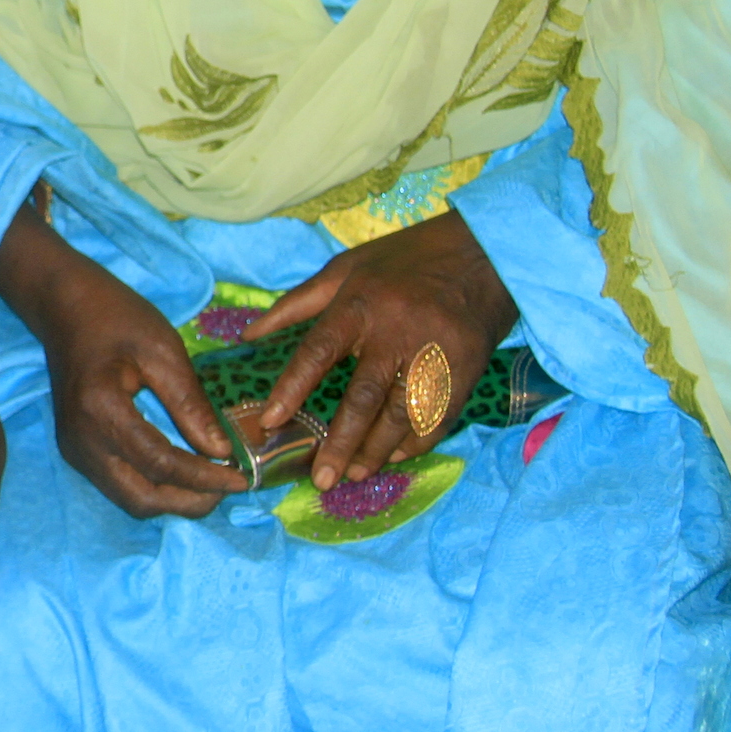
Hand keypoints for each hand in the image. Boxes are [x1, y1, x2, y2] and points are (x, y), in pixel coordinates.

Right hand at [0, 202, 246, 519]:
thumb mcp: (163, 351)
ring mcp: (75, 449)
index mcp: (101, 410)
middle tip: (229, 486)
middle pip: (142, 498)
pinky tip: (182, 472)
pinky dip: (154, 487)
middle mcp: (82, 441)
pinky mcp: (76, 450)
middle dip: (190, 501)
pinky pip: (119, 484)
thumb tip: (220, 451)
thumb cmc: (115, 317)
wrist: (64, 306)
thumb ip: (191, 405)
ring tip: (211, 483)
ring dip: (172, 499)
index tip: (242, 479)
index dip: (205, 478)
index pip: (161, 464)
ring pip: (130, 499)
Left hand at [241, 211, 517, 490]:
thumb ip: (296, 303)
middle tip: (321, 478)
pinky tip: (396, 457)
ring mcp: (432, 354)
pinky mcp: (465, 370)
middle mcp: (395, 332)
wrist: (481, 253)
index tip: (270, 421)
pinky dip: (416, 442)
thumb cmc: (402, 261)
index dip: (292, 389)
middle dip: (341, 442)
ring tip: (355, 475)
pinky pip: (437, 417)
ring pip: (401, 414)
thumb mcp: (344, 268)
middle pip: (363, 397)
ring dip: (378, 450)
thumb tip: (249, 334)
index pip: (317, 352)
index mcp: (358, 305)